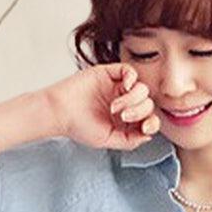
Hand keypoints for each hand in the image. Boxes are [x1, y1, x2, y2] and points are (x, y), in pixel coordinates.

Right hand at [44, 62, 161, 149]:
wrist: (60, 111)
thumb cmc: (78, 126)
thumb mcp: (107, 140)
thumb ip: (130, 140)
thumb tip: (149, 135)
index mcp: (124, 121)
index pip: (148, 118)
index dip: (151, 123)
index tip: (144, 128)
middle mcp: (123, 103)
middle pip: (147, 103)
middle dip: (139, 111)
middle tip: (122, 116)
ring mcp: (116, 88)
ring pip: (141, 88)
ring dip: (132, 99)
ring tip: (115, 107)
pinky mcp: (109, 73)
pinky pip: (129, 70)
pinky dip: (132, 78)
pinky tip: (124, 87)